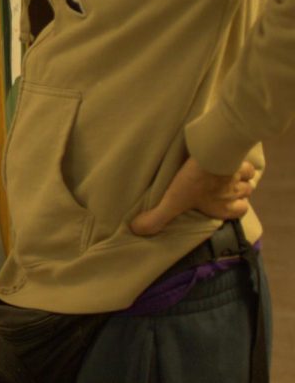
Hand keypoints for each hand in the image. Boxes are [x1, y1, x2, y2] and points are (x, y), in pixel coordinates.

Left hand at [130, 156, 255, 236]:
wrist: (214, 155)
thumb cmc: (195, 181)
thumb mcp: (173, 201)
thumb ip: (158, 217)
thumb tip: (138, 230)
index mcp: (224, 206)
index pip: (240, 212)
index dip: (234, 208)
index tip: (226, 203)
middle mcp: (236, 192)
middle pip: (245, 193)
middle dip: (238, 190)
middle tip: (224, 184)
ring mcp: (239, 174)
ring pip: (247, 177)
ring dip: (239, 174)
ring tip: (226, 169)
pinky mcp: (239, 156)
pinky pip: (244, 159)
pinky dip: (238, 157)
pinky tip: (229, 154)